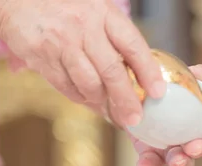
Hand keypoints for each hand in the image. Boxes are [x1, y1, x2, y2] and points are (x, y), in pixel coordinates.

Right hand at [0, 0, 162, 128]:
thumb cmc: (64, 8)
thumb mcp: (95, 12)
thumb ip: (114, 40)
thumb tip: (139, 78)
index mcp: (103, 13)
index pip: (133, 45)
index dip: (148, 72)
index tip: (159, 93)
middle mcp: (84, 26)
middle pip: (112, 71)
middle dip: (126, 100)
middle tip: (135, 119)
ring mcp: (61, 42)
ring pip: (89, 84)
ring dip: (102, 103)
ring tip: (112, 113)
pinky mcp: (42, 57)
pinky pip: (67, 87)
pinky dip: (81, 99)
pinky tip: (90, 102)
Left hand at [131, 65, 201, 165]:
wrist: (136, 93)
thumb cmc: (165, 88)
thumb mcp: (176, 79)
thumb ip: (188, 78)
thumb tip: (199, 71)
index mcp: (201, 123)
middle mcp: (188, 139)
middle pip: (197, 151)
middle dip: (197, 151)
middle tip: (195, 147)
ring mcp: (169, 148)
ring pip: (178, 161)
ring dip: (179, 163)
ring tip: (175, 160)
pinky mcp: (148, 152)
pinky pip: (151, 164)